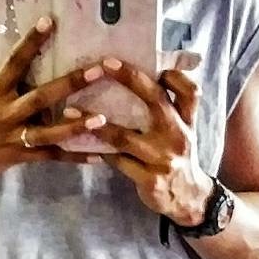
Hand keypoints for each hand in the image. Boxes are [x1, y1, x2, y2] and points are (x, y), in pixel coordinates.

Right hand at [0, 19, 107, 186]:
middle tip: (98, 69)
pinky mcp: (20, 157)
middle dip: (71, 83)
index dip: (31, 42)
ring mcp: (15, 137)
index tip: (50, 22)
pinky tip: (98, 156)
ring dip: (76, 125)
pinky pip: (51, 157)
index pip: (14, 62)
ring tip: (103, 119)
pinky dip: (74, 157)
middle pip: (42, 97)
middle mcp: (6, 113)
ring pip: (50, 132)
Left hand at [92, 59, 213, 225]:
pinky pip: (117, 161)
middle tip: (105, 64)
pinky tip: (79, 142)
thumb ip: (171, 106)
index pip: (189, 91)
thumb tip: (147, 74)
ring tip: (70, 111)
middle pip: (156, 101)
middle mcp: (178, 136)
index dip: (174, 75)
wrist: (188, 198)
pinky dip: (98, 151)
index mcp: (187, 121)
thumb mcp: (183, 130)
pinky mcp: (149, 179)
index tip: (148, 60)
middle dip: (131, 79)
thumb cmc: (178, 155)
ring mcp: (162, 159)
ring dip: (95, 123)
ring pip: (124, 137)